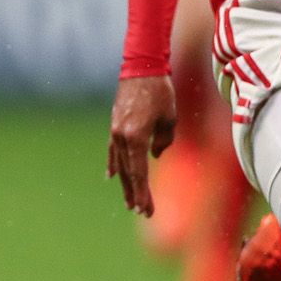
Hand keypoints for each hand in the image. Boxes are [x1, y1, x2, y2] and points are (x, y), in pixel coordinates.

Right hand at [107, 75, 176, 215]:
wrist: (141, 68)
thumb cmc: (160, 92)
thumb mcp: (169, 119)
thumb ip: (163, 141)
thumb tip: (154, 156)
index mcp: (136, 137)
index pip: (139, 173)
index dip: (144, 193)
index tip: (147, 209)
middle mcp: (122, 137)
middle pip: (128, 173)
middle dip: (136, 193)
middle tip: (143, 212)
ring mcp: (115, 132)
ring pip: (120, 164)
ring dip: (125, 183)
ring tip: (129, 202)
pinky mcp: (115, 126)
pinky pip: (112, 150)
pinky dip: (113, 164)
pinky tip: (112, 176)